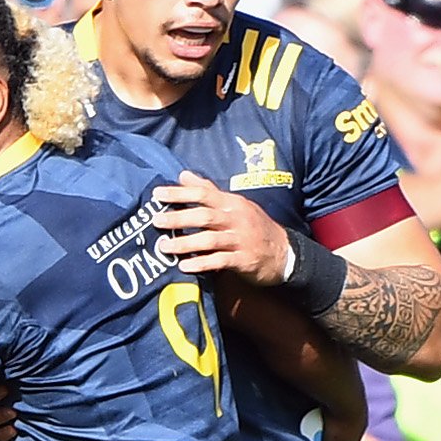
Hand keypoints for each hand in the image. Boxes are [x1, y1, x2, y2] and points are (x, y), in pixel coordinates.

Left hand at [150, 173, 289, 282]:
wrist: (285, 253)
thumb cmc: (254, 227)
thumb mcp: (235, 204)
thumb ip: (209, 190)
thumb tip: (183, 174)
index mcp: (232, 203)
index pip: (204, 193)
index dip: (180, 193)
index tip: (157, 195)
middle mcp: (236, 219)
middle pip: (204, 216)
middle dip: (179, 217)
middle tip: (156, 221)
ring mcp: (241, 240)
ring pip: (209, 240)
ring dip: (185, 243)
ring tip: (164, 247)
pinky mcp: (244, 260)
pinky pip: (220, 261)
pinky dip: (201, 263)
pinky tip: (184, 266)